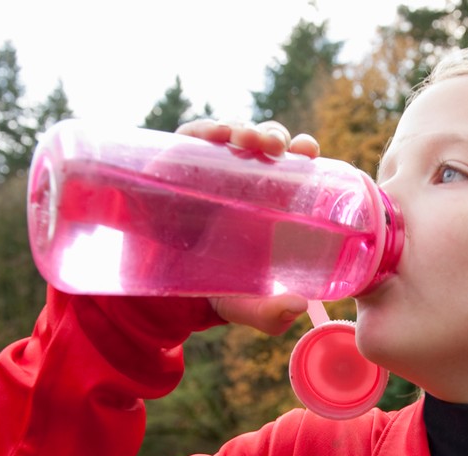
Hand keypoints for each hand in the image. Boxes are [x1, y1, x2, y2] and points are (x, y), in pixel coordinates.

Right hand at [173, 119, 317, 334]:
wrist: (157, 290)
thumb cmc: (210, 288)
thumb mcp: (242, 305)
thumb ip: (269, 314)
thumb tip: (299, 307)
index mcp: (270, 203)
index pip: (294, 167)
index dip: (304, 151)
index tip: (309, 151)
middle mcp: (244, 181)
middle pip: (267, 145)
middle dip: (275, 137)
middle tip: (278, 149)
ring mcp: (210, 170)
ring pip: (235, 135)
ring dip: (246, 130)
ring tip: (250, 142)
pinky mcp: (176, 166)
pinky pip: (193, 138)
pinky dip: (205, 130)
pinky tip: (217, 134)